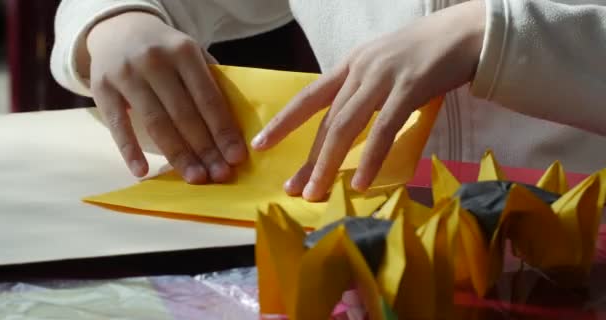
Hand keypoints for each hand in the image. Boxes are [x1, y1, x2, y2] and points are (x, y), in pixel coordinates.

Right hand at [87, 12, 246, 183]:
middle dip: (205, 149)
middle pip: (184, 114)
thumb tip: (235, 128)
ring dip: (178, 155)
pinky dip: (130, 150)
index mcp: (184, 52)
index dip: (223, 130)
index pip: (209, 98)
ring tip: (195, 178)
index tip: (236, 157)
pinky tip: (142, 172)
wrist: (118, 30)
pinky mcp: (102, 89)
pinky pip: (118, 125)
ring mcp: (126, 74)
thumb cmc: (165, 52)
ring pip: (156, 123)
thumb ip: (210, 82)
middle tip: (220, 175)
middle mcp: (155, 61)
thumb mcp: (190, 55)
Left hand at [251, 1, 484, 200]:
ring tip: (315, 192)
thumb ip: (363, 89)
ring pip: (346, 126)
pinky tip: (361, 182)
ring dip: (328, 163)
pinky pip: (383, 129)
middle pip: (325, 120)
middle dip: (307, 157)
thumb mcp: (383, 65)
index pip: (308, 96)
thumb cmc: (425, 52)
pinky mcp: (408, 88)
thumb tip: (346, 120)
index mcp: (350, 64)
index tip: (262, 144)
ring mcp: (383, 78)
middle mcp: (360, 70)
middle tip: (291, 187)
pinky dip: (370, 159)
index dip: (283, 121)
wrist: (466, 32)